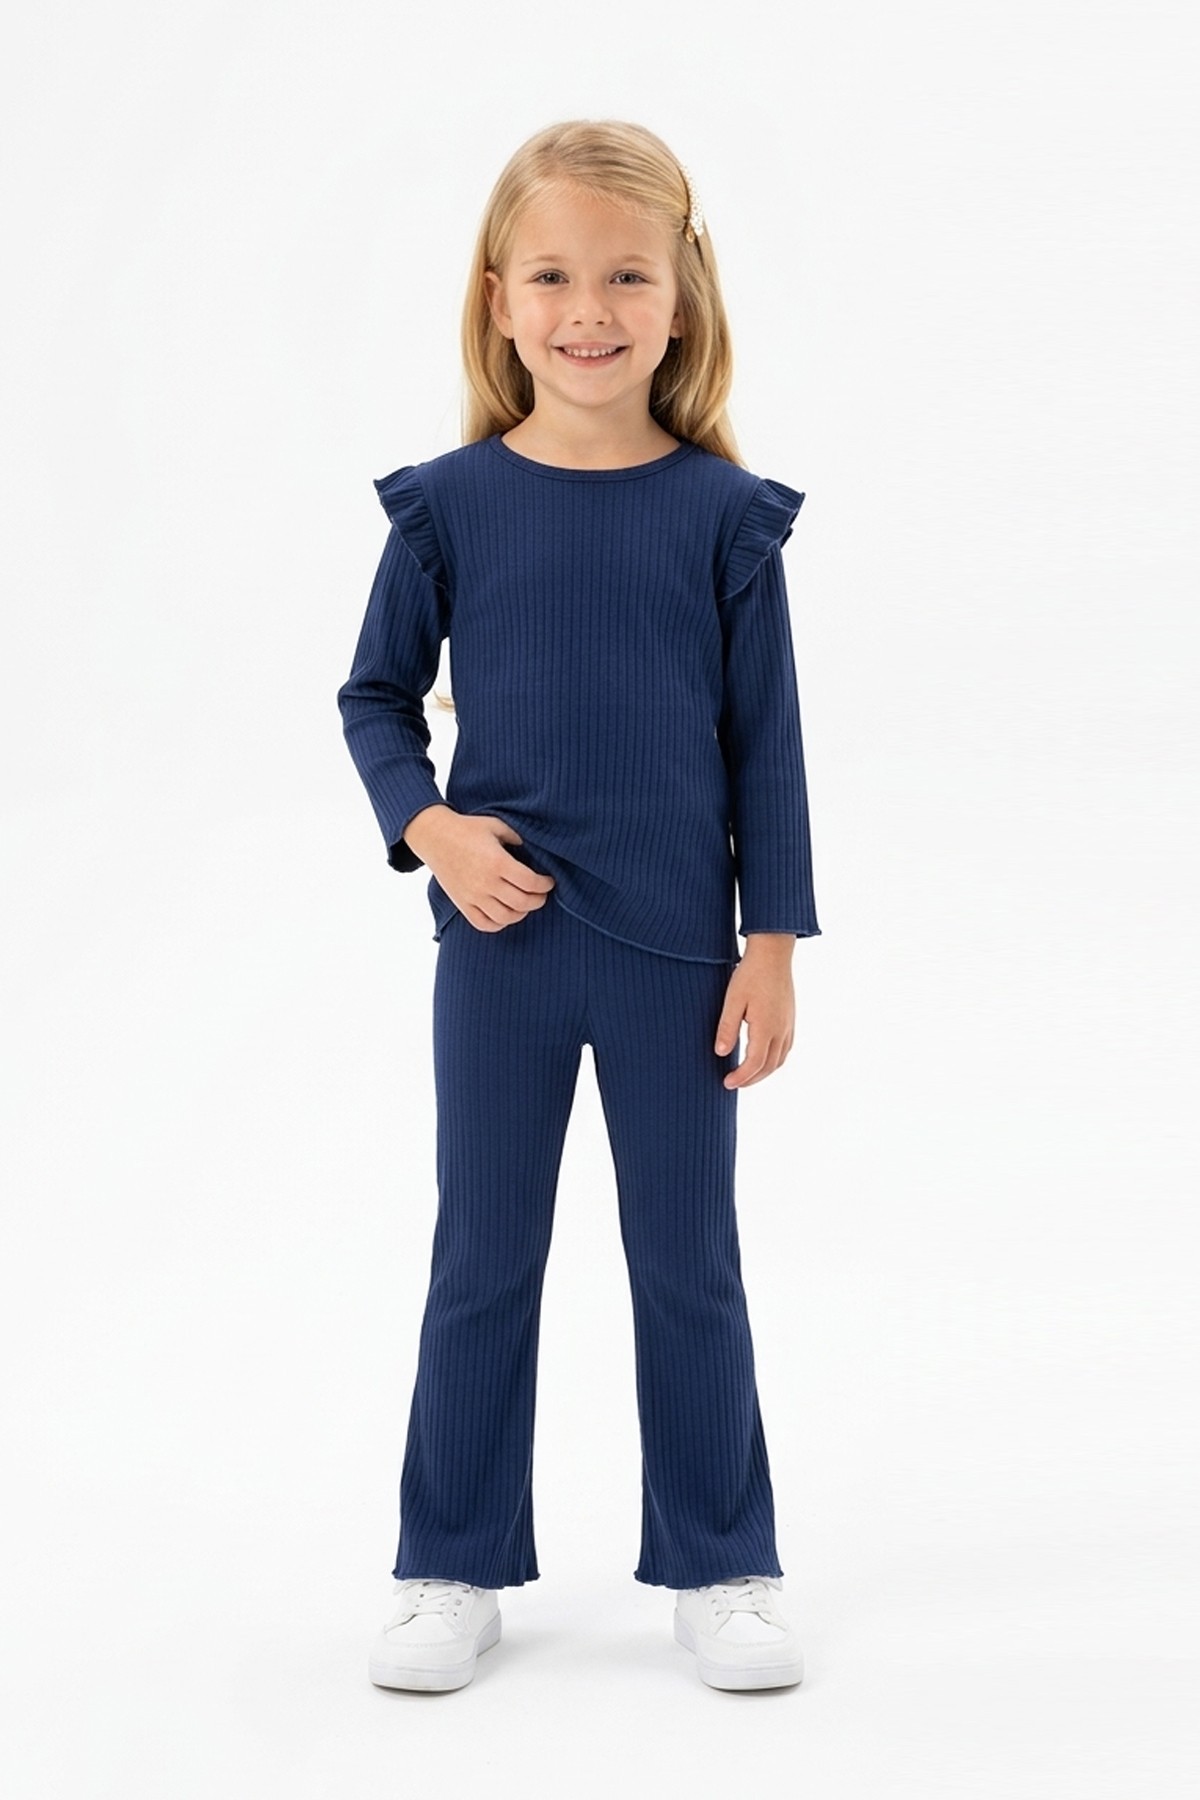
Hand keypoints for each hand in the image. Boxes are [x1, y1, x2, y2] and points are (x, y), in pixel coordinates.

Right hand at [407, 808, 555, 931]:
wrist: (434, 837)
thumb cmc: (467, 829)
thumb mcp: (497, 825)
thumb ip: (518, 838)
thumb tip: (536, 850)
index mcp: (497, 862)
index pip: (531, 883)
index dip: (545, 885)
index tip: (549, 881)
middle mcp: (486, 883)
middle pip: (522, 903)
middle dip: (538, 900)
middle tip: (541, 894)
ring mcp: (473, 896)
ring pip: (505, 918)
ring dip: (521, 913)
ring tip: (525, 904)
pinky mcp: (462, 904)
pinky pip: (484, 924)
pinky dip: (499, 924)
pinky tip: (505, 913)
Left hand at [714, 936, 795, 1088]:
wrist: (773, 953)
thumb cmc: (750, 973)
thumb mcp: (732, 1000)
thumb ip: (727, 1028)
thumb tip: (721, 1053)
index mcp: (766, 1027)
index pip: (754, 1064)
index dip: (741, 1078)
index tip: (726, 1083)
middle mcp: (781, 1030)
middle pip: (769, 1066)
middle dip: (752, 1079)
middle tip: (733, 1083)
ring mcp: (788, 1024)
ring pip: (780, 1059)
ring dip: (764, 1071)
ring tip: (747, 1075)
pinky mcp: (790, 1018)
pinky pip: (786, 1047)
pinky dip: (774, 1059)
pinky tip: (764, 1057)